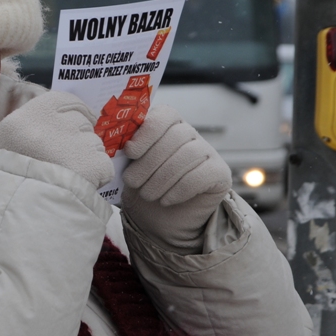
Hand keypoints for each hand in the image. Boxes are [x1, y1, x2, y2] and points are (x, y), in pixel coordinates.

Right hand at [0, 91, 114, 188]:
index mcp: (24, 119)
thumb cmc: (9, 187)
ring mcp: (73, 143)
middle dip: (79, 141)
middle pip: (82, 123)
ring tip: (67, 181)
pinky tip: (78, 190)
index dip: (75, 113)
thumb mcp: (8, 149)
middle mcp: (49, 125)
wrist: (16, 220)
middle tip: (64, 164)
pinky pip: (104, 167)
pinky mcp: (92, 164)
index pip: (64, 100)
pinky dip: (96, 179)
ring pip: (94, 145)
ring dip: (87, 161)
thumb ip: (34, 130)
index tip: (75, 126)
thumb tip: (68, 122)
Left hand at [120, 105, 230, 252]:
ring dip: (162, 178)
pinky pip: (202, 175)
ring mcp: (208, 152)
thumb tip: (115, 143)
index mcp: (167, 124)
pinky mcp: (220, 173)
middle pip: (176, 136)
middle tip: (132, 182)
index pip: (163, 116)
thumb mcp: (129, 167)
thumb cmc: (143, 186)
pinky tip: (166, 200)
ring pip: (188, 155)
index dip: (146, 132)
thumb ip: (127, 151)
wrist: (161, 219)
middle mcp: (190, 133)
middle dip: (150, 161)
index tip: (130, 152)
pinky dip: (180, 189)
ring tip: (147, 194)